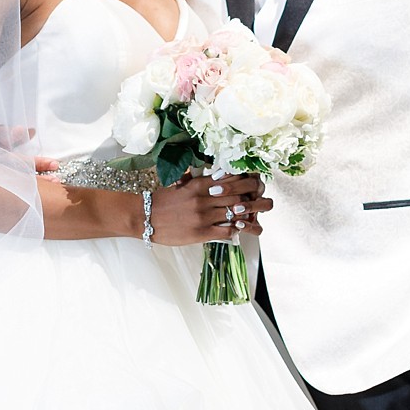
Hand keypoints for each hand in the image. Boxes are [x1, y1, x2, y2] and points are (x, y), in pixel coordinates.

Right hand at [149, 172, 270, 246]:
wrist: (144, 217)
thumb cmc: (162, 201)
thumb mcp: (181, 185)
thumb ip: (199, 181)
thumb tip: (217, 177)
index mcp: (199, 184)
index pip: (231, 178)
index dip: (247, 180)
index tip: (255, 182)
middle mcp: (204, 198)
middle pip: (238, 195)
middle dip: (255, 196)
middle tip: (264, 198)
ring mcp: (203, 216)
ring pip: (236, 213)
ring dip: (252, 214)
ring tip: (260, 214)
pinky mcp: (201, 233)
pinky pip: (227, 230)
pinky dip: (237, 229)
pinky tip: (242, 229)